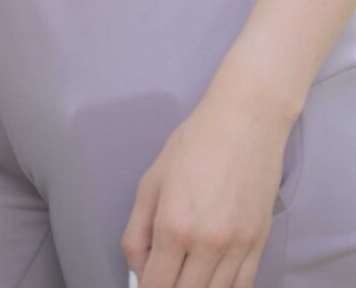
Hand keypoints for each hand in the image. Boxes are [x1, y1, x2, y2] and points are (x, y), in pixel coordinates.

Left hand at [122, 93, 290, 287]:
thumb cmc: (192, 147)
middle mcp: (208, 244)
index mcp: (174, 227)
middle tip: (160, 279)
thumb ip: (138, 231)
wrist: (244, 126)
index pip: (157, 284)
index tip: (143, 286)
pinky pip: (244, 285)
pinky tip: (211, 282)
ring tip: (183, 278)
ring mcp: (238, 247)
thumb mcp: (150, 184)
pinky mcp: (261, 244)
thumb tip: (137, 268)